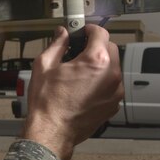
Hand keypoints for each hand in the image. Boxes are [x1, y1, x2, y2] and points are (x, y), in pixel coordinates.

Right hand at [21, 24, 122, 159]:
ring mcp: (115, 91)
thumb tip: (62, 34)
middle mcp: (111, 75)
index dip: (89, 29)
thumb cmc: (48, 102)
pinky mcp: (114, 103)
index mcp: (95, 61)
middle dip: (96, 46)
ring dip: (100, 64)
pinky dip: (102, 81)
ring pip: (113, 67)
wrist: (52, 130)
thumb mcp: (44, 65)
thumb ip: (57, 44)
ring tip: (79, 73)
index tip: (82, 32)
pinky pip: (112, 84)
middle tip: (78, 51)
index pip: (101, 33)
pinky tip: (83, 87)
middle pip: (110, 48)